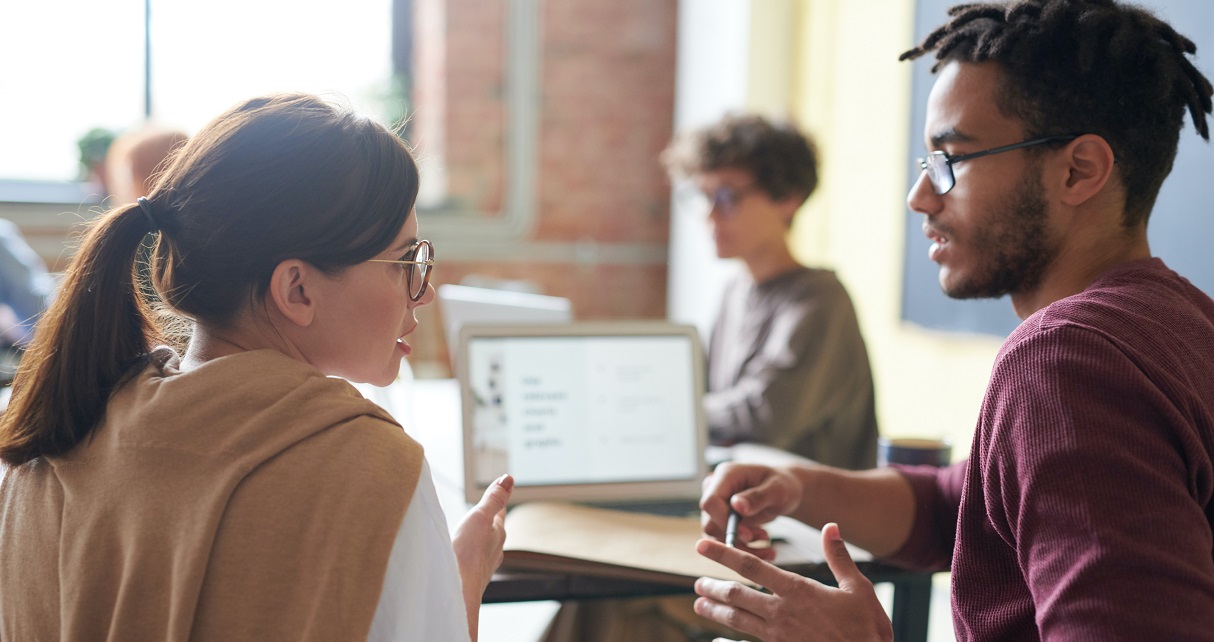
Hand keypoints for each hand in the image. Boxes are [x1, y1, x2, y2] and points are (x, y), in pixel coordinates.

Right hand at [453, 474, 512, 596]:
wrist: (458, 590)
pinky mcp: (473, 577)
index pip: (500, 511)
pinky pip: (474, 560)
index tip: (504, 486)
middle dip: (490, 519)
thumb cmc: (468, 554)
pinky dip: (471, 553)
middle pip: (494, 529)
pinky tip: (465, 558)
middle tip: (489, 509)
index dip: (500, 498)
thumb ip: (493, 499)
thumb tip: (508, 479)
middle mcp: (495, 550)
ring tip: (476, 533)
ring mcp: (485, 565)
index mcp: (498, 533)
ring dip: (480, 538)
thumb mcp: (480, 517)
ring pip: (486, 547)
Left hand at [693, 523, 891, 641]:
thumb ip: (839, 556)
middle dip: (713, 587)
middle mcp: (781, 612)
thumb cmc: (867, 628)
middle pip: (736, 595)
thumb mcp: (858, 587)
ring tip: (700, 605)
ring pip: (737, 620)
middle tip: (698, 583)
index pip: (751, 566)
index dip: (723, 554)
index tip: (702, 546)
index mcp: (797, 590)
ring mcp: (778, 636)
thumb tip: (830, 526)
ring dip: (715, 611)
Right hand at [700, 462, 801, 559]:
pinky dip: (742, 549)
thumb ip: (757, 497)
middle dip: (736, 537)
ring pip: (715, 536)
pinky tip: (763, 547)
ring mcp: (715, 505)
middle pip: (710, 522)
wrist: (783, 491)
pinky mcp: (719, 520)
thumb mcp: (777, 489)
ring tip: (767, 541)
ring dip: (741, 546)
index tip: (748, 535)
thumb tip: (736, 506)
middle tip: (764, 537)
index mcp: (725, 475)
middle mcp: (714, 489)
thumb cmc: (782, 485)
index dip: (724, 521)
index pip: (711, 502)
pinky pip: (723, 541)